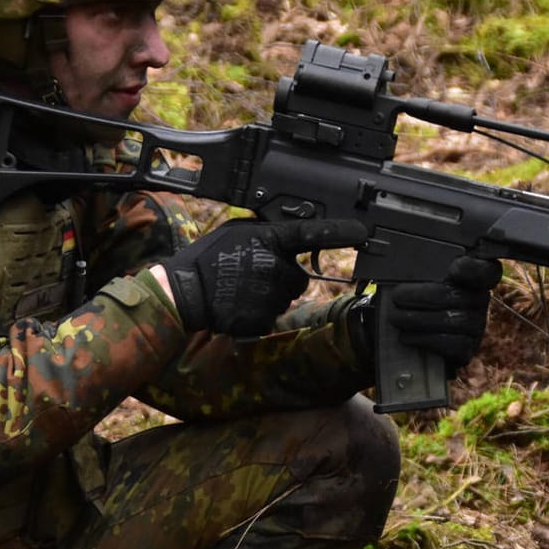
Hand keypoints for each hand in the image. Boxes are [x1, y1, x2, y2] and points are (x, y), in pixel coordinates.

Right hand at [161, 218, 367, 335]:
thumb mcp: (236, 231)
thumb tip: (288, 234)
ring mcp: (269, 294)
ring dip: (271, 294)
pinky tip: (241, 304)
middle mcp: (273, 265)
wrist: (185, 292)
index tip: (363, 233)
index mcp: (267, 239)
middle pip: (300, 276)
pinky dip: (261, 312)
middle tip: (252, 274)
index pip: (312, 233)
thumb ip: (266, 231)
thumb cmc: (208, 258)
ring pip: (287, 297)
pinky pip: (274, 315)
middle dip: (282, 277)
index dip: (340, 232)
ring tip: (242, 288)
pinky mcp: (264, 317)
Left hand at [370, 256, 501, 373]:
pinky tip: (406, 337)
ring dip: (416, 319)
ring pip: (450, 320)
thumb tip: (402, 269)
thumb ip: (421, 272)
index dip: (473, 268)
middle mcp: (480, 301)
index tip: (454, 268)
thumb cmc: (420, 301)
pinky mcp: (467, 350)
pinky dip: (423, 339)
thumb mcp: (422, 281)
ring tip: (396, 317)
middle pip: (454, 296)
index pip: (485, 270)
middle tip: (397, 297)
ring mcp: (477, 327)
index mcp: (471, 278)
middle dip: (420, 297)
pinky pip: (449, 345)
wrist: (419, 336)